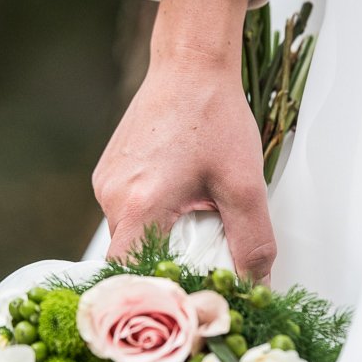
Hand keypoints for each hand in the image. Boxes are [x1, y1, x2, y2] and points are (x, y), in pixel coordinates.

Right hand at [92, 0, 275, 280]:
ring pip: (128, 234)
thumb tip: (256, 289)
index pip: (131, 276)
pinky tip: (178, 195)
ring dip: (159, 238)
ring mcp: (104, 181)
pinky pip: (125, 211)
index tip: (185, 298)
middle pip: (131, 258)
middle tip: (202, 257)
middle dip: (165, 264)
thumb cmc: (214, 115)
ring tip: (193, 218)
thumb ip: (253, 243)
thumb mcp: (245, 185)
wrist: (190, 64)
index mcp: (139, 204)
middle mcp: (111, 195)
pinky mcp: (108, 170)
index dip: (156, 292)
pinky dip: (150, 216)